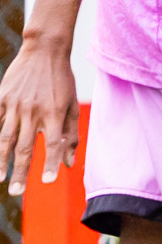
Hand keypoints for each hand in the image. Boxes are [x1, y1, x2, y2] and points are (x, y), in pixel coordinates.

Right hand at [0, 34, 79, 196]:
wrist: (44, 52)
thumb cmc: (62, 82)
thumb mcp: (72, 107)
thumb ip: (71, 136)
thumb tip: (69, 164)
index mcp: (54, 114)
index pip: (53, 145)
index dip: (50, 164)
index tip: (48, 182)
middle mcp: (34, 111)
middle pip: (26, 148)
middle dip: (21, 171)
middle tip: (16, 192)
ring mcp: (16, 104)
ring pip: (6, 138)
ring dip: (3, 160)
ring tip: (1, 178)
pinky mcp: (3, 97)